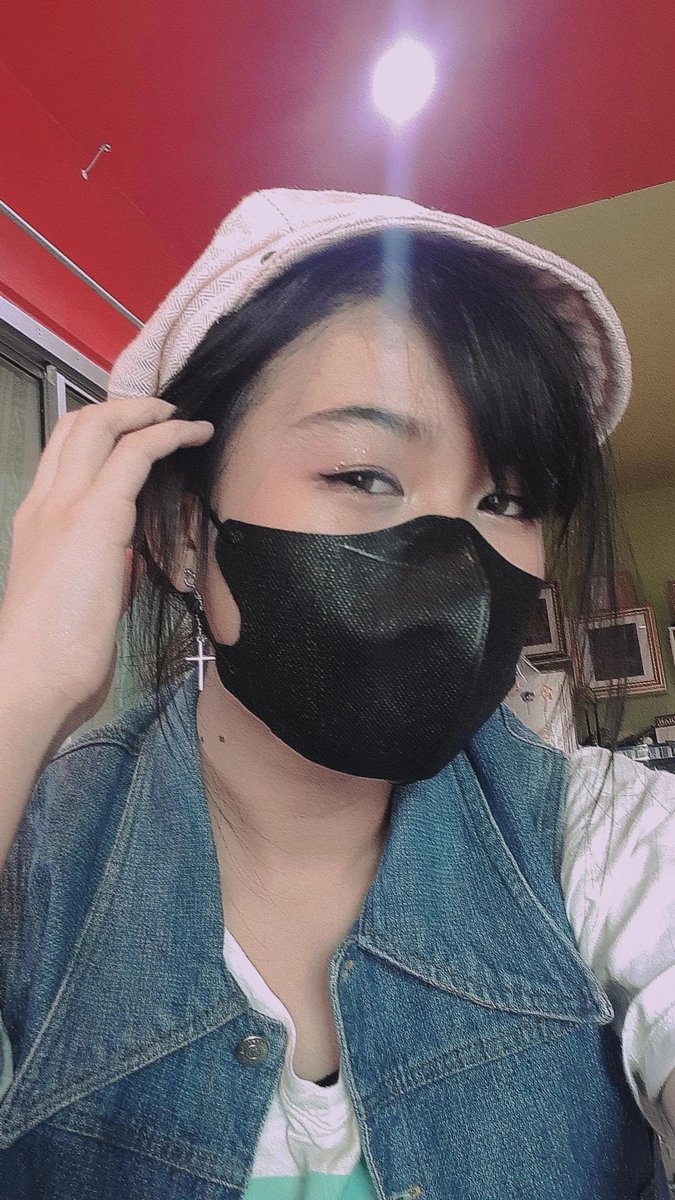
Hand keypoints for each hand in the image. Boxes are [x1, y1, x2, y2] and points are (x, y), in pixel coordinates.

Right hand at [0, 396, 212, 730]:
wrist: (30, 682)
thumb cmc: (53, 659)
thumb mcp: (78, 602)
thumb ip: (100, 574)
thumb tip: (126, 563)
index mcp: (36, 522)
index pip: (63, 453)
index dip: (102, 431)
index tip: (140, 432)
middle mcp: (45, 505)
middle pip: (78, 424)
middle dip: (125, 407)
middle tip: (165, 412)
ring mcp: (65, 506)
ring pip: (101, 424)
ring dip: (148, 411)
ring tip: (183, 417)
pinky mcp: (95, 519)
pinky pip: (136, 453)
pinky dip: (169, 434)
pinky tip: (195, 434)